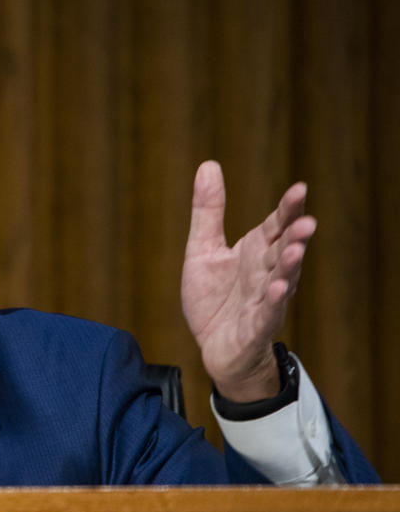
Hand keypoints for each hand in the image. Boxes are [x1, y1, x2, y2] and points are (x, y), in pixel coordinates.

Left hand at [181, 161, 315, 401]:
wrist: (213, 346)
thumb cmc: (214, 298)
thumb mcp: (202, 249)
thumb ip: (208, 211)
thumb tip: (208, 164)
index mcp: (255, 252)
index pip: (275, 226)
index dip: (287, 210)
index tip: (300, 189)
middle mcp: (266, 273)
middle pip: (283, 250)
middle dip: (295, 237)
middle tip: (308, 220)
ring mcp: (264, 300)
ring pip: (282, 280)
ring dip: (290, 266)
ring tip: (298, 249)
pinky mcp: (255, 326)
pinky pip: (267, 312)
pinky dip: (273, 301)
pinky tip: (279, 287)